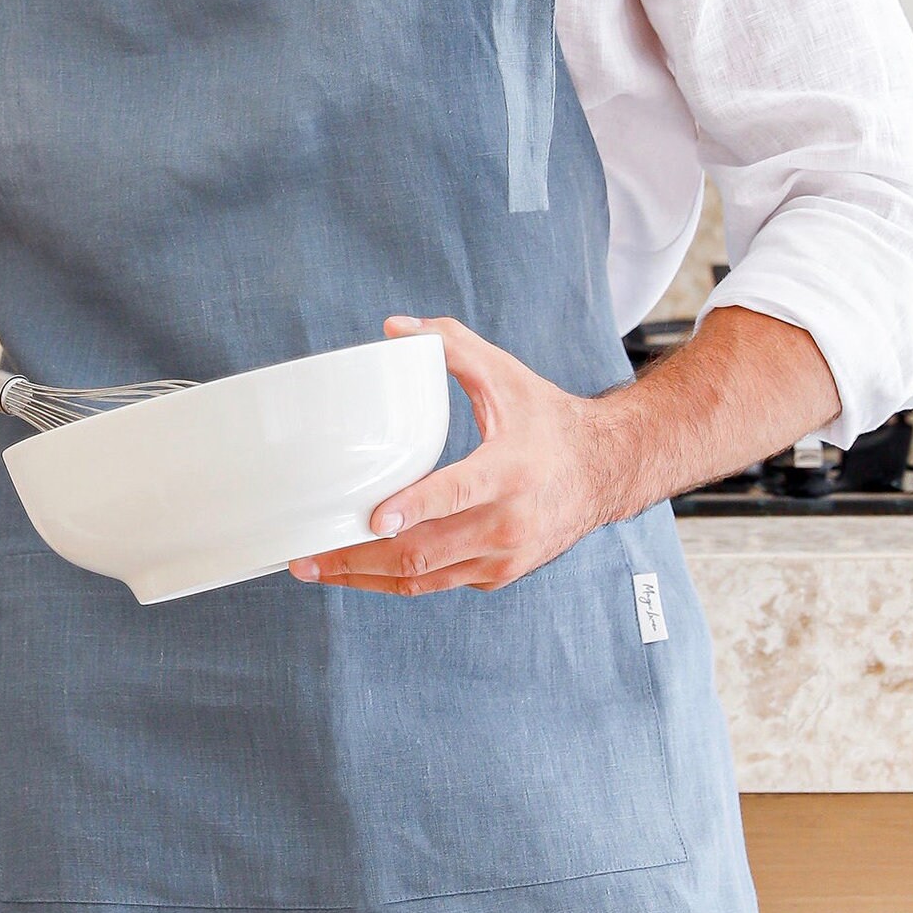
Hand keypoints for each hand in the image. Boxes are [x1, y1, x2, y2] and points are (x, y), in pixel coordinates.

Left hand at [289, 316, 616, 595]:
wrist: (606, 471)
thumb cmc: (549, 421)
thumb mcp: (506, 375)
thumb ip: (451, 344)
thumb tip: (394, 329)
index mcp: (510, 470)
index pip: (456, 493)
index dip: (413, 507)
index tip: (373, 516)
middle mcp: (508, 523)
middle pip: (424, 552)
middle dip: (357, 556)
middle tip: (306, 554)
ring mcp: (503, 557)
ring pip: (423, 580)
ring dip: (363, 578)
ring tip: (314, 569)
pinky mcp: (497, 575)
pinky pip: (437, 583)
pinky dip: (394, 580)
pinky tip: (356, 569)